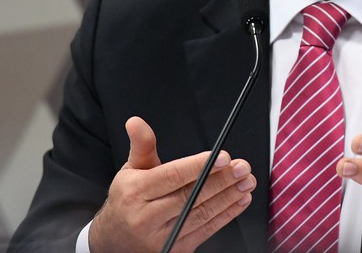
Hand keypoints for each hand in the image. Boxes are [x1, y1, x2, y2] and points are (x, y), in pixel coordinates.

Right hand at [89, 117, 255, 252]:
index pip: (172, 176)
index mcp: (136, 192)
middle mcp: (146, 217)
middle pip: (190, 196)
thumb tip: (136, 122)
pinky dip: (226, 215)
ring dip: (228, 197)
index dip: (200, 166)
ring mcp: (162, 237)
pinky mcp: (175, 249)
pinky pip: (205, 230)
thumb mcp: (130, 171)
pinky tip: (239, 201)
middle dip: (221, 180)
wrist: (115, 241)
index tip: (224, 156)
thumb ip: (142, 145)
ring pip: (201, 214)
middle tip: (242, 167)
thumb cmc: (127, 200)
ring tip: (246, 182)